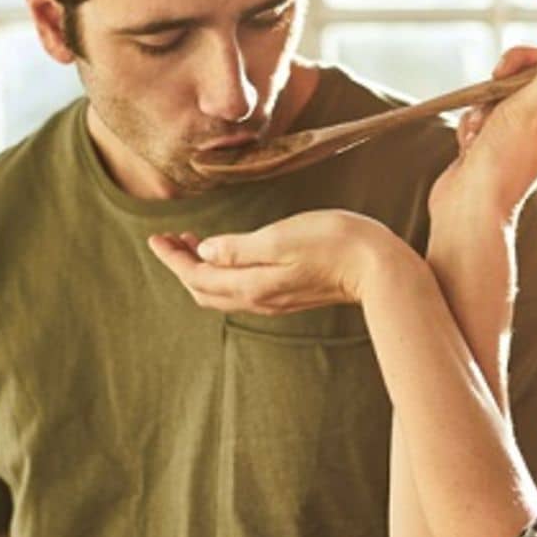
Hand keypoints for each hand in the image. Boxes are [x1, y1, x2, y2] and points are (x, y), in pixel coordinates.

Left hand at [147, 210, 405, 315]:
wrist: (380, 269)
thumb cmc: (335, 243)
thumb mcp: (281, 237)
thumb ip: (238, 248)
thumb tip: (204, 253)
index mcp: (251, 284)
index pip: (196, 276)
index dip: (172, 257)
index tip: (155, 237)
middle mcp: (259, 298)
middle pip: (204, 290)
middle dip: (182, 266)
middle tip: (171, 238)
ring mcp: (275, 300)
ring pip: (222, 292)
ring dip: (202, 270)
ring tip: (193, 243)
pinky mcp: (290, 295)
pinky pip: (242, 290)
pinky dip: (224, 274)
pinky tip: (228, 256)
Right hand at [433, 42, 536, 233]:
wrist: (470, 207)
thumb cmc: (503, 164)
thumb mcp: (529, 109)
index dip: (531, 58)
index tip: (511, 65)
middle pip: (522, 80)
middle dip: (498, 85)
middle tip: (493, 89)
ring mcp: (514, 137)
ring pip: (494, 99)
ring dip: (481, 110)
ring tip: (480, 134)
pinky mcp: (490, 145)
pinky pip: (478, 118)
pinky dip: (470, 127)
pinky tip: (470, 146)